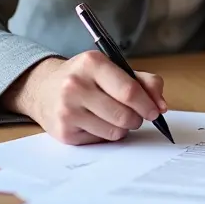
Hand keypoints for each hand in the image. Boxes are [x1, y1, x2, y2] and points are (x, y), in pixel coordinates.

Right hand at [1, 52, 166, 144]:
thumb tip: (161, 106)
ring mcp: (67, 110)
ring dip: (123, 128)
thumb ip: (144, 82)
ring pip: (114, 131)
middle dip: (137, 118)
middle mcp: (75, 85)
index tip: (156, 111)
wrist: (43, 89)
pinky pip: (100, 140)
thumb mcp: (113, 68)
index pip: (129, 91)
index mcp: (92, 63)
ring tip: (116, 117)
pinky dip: (106, 134)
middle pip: (124, 114)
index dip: (148, 104)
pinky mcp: (63, 132)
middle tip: (137, 116)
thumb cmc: (86, 78)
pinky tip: (97, 122)